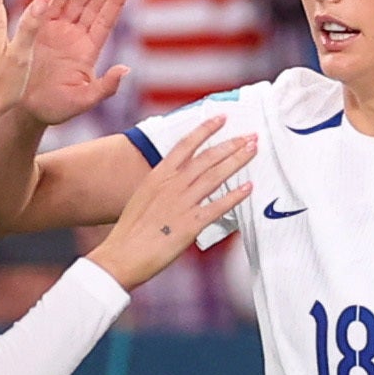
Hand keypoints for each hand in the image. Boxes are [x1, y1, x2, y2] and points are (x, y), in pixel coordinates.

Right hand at [20, 0, 132, 126]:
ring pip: (77, 1)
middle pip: (94, 5)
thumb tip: (125, 69)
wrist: (26, 108)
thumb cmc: (56, 108)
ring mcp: (57, 31)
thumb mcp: (84, 100)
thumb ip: (106, 87)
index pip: (106, 20)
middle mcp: (75, 37)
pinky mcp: (39, 28)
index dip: (116, 1)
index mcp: (88, 51)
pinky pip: (55, 5)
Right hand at [89, 117, 256, 287]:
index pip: (185, 145)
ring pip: (215, 176)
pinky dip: (235, 196)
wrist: (120, 256)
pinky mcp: (190, 224)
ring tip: (253, 150)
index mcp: (157, 176)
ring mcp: (181, 203)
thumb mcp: (143, 198)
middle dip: (231, 144)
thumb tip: (178, 183)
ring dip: (237, 161)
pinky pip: (218, 206)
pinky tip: (249, 187)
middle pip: (207, 158)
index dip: (205, 130)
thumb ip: (162, 187)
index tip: (221, 118)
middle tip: (251, 135)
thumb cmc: (130, 231)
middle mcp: (171, 185)